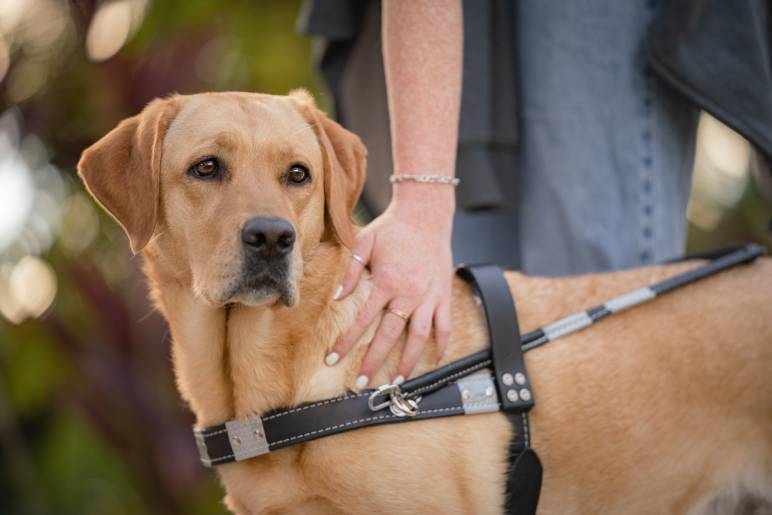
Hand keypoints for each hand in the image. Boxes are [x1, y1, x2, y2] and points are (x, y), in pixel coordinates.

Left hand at [326, 191, 453, 388]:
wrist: (426, 214)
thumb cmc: (392, 228)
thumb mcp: (364, 242)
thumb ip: (351, 271)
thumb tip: (337, 297)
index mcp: (386, 281)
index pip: (362, 320)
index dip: (345, 342)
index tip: (332, 360)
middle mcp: (409, 293)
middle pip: (389, 335)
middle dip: (373, 361)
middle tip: (361, 383)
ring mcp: (429, 296)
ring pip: (419, 336)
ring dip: (408, 361)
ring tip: (396, 381)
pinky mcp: (443, 294)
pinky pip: (445, 325)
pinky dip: (441, 344)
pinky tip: (435, 360)